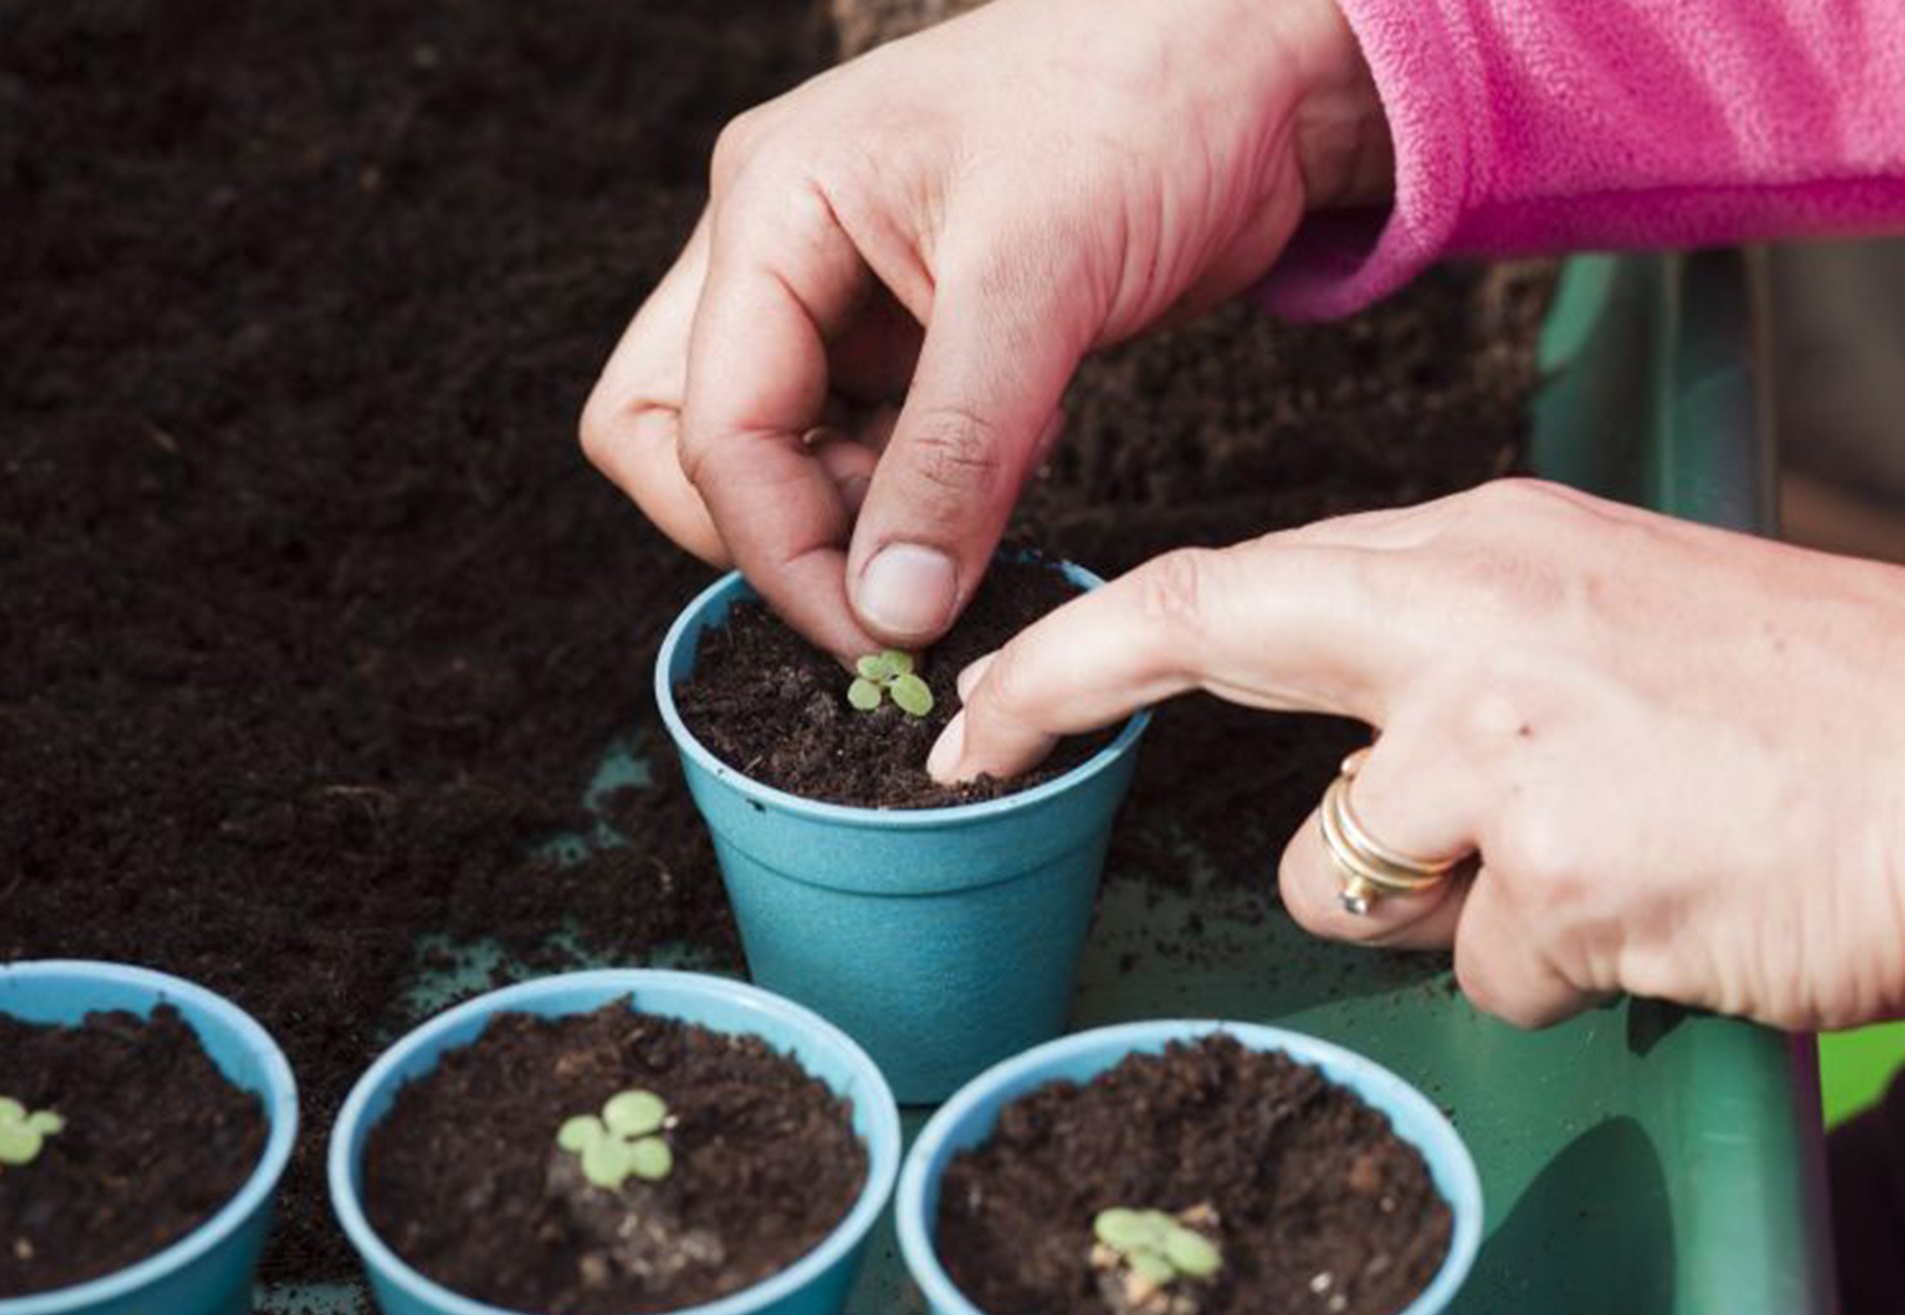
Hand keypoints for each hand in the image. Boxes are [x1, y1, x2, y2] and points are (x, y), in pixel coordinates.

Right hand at [581, 0, 1388, 659]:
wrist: (1252, 63)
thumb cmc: (1142, 101)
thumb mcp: (1039, 280)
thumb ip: (953, 453)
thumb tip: (890, 607)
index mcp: (771, 205)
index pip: (710, 424)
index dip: (781, 548)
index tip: (879, 634)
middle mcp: (779, 248)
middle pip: (678, 436)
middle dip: (766, 530)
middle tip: (884, 582)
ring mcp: (837, 290)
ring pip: (770, 451)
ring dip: (851, 517)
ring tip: (971, 506)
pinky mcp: (908, 330)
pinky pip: (861, 445)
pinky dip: (913, 491)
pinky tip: (1003, 466)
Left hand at [928, 479, 1904, 1029]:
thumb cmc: (1808, 700)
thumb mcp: (1606, 613)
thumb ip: (1450, 658)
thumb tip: (1352, 772)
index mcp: (1479, 552)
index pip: (1231, 581)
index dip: (1086, 640)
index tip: (987, 691)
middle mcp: (1466, 628)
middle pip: (1204, 635)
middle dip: (1061, 688)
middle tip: (979, 740)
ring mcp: (1500, 752)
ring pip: (1348, 879)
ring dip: (1436, 904)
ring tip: (1593, 860)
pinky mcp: (1557, 881)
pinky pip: (1487, 970)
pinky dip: (1555, 966)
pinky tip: (1659, 910)